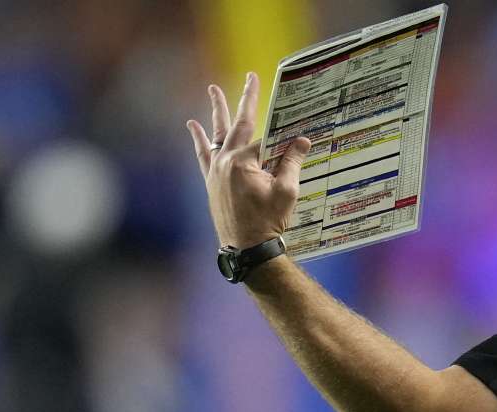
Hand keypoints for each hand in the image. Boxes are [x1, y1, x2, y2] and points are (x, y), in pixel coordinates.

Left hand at [186, 72, 310, 248]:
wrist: (247, 248)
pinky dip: (198, 139)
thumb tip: (303, 140)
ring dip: (216, 111)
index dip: (284, 135)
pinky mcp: (211, 181)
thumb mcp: (286, 192)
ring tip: (213, 90)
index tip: (297, 127)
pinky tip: (193, 125)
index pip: (265, 138)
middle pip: (237, 125)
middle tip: (249, 78)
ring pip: (217, 134)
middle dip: (245, 100)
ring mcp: (215, 170)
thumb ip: (291, 163)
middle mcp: (225, 161)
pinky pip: (203, 154)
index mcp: (243, 161)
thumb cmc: (267, 221)